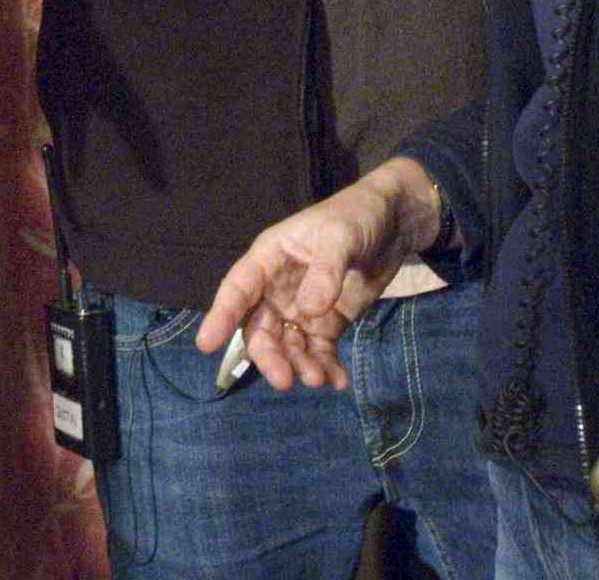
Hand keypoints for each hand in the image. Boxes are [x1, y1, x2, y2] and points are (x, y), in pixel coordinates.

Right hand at [194, 157, 442, 390]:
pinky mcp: (328, 322)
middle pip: (260, 327)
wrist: (392, 223)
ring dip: (298, 365)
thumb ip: (325, 272)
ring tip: (320, 379)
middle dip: (268, 355)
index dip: (220, 316)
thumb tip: (308, 312)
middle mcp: (277, 288)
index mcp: (268, 259)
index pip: (238, 289)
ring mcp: (302, 308)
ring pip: (287, 344)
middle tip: (285, 380)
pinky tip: (338, 380)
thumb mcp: (339, 237)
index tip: (206, 345)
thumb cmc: (354, 218)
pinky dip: (325, 367)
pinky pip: (319, 350)